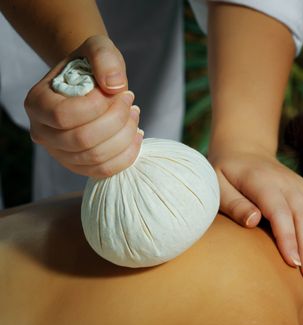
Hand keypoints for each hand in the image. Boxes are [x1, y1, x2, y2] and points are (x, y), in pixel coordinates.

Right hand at [25, 35, 141, 177]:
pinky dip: (127, 155)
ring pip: (96, 157)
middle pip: (83, 140)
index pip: (65, 116)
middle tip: (131, 101)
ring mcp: (60, 153)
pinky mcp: (79, 165)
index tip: (118, 90)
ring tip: (135, 114)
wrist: (91, 82)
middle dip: (116, 120)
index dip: (98, 106)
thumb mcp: (98, 47)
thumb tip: (114, 87)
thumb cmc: (91, 65)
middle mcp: (42, 133)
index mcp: (37, 103)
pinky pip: (104, 170)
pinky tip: (136, 134)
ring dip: (124, 136)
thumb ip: (104, 58)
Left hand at [209, 149, 302, 280]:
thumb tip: (253, 221)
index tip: (293, 262)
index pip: (279, 211)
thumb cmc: (224, 174)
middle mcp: (284, 181)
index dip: (288, 237)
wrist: (243, 149)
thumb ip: (234, 204)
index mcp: (261, 181)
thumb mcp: (218, 186)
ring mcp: (297, 183)